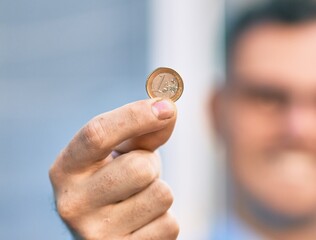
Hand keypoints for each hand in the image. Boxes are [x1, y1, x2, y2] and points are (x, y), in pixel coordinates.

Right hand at [49, 99, 178, 239]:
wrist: (106, 227)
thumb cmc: (115, 181)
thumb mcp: (120, 152)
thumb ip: (143, 130)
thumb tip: (169, 108)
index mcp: (66, 168)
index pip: (97, 134)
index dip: (135, 116)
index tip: (167, 106)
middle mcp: (73, 202)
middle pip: (139, 168)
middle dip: (151, 164)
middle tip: (140, 173)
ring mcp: (95, 233)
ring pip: (161, 195)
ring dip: (158, 191)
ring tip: (139, 198)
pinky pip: (169, 225)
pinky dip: (163, 219)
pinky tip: (143, 222)